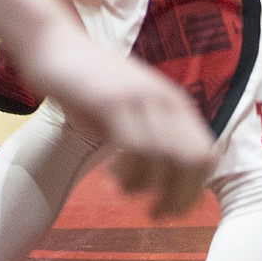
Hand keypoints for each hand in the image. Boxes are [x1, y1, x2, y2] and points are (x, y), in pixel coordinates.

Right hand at [14, 21, 213, 217]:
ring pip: (168, 158)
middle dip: (178, 197)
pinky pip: (136, 148)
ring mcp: (142, 98)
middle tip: (153, 215)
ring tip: (122, 193)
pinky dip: (127, 173)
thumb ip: (147, 136)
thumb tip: (164, 177)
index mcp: (174, 102)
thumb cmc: (88, 83)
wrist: (55, 45)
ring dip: (146, 188)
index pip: (206, 153)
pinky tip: (110, 179)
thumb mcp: (127, 111)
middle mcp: (165, 98)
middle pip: (195, 160)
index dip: (195, 189)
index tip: (172, 209)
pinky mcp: (115, 102)